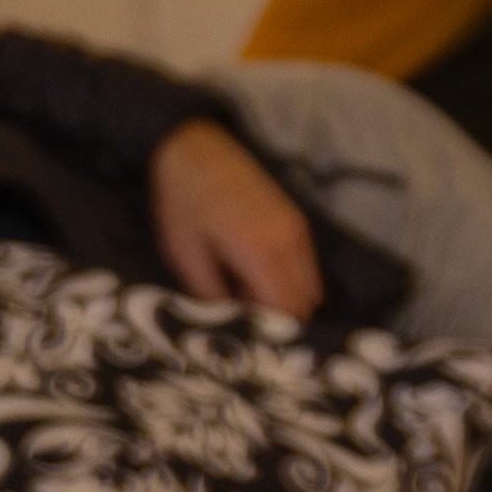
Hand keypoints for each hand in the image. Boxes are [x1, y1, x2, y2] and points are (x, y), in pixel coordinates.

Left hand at [148, 119, 323, 317]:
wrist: (195, 149)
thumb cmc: (183, 202)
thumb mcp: (184, 254)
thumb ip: (210, 296)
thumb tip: (228, 328)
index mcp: (260, 249)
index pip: (285, 310)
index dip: (268, 333)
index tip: (244, 342)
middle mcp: (290, 241)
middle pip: (304, 304)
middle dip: (277, 322)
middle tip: (242, 324)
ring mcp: (298, 230)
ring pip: (309, 288)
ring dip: (284, 303)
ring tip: (242, 300)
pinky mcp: (296, 222)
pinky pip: (305, 268)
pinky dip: (287, 283)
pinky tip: (250, 279)